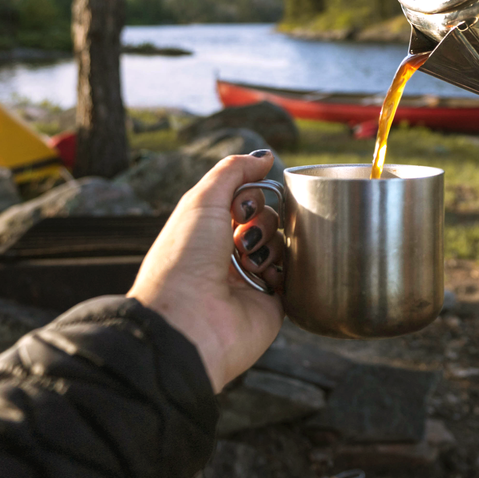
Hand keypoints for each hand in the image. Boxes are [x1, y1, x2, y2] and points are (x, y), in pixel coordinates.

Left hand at [129, 151, 285, 392]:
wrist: (189, 320)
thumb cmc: (184, 259)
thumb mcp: (201, 200)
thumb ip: (234, 170)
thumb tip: (265, 157)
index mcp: (207, 232)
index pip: (244, 200)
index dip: (250, 196)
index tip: (240, 205)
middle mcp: (227, 255)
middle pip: (267, 219)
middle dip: (260, 221)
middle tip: (241, 236)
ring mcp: (250, 279)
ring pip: (282, 244)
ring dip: (268, 245)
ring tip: (248, 261)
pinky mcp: (272, 303)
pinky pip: (294, 275)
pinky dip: (283, 270)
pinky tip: (265, 276)